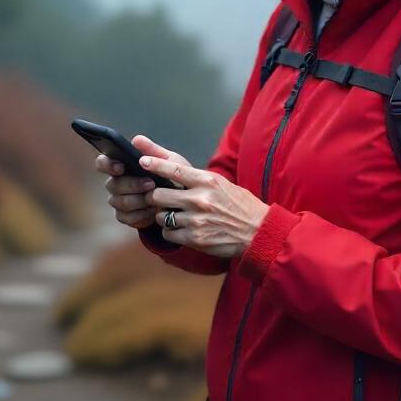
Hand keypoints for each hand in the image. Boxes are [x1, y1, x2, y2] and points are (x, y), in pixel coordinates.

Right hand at [96, 134, 191, 231]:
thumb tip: (136, 140)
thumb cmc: (173, 176)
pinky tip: (153, 211)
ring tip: (156, 199)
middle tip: (151, 184)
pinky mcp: (124, 216)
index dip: (108, 165)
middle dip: (132, 184)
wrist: (183, 200)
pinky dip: (141, 214)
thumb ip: (153, 150)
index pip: (103, 162)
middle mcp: (116, 183)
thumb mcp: (168, 160)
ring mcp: (118, 200)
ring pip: (120, 202)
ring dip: (139, 200)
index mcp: (121, 165)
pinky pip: (126, 217)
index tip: (121, 167)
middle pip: (113, 185)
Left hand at [137, 150, 269, 260]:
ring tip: (175, 216)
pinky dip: (170, 232)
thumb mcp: (223, 185)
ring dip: (164, 217)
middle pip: (159, 195)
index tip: (142, 161)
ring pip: (162, 216)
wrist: (258, 232)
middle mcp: (199, 199)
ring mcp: (196, 220)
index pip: (174, 170)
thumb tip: (176, 174)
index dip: (155, 164)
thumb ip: (199, 180)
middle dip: (156, 198)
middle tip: (161, 200)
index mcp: (207, 181)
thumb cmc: (241, 206)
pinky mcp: (195, 239)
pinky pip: (168, 233)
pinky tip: (180, 230)